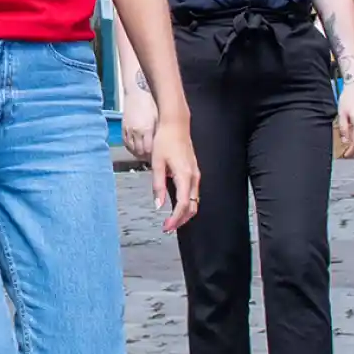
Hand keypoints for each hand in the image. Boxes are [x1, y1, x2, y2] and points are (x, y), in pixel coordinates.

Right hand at [121, 89, 157, 161]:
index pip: (148, 150)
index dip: (153, 156)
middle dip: (146, 157)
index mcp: (146, 129)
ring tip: (145, 154)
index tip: (157, 158)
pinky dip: (131, 148)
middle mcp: (136, 131)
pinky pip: (126, 143)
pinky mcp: (123, 128)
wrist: (136, 93)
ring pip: (132, 149)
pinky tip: (136, 148)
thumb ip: (158, 133)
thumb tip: (162, 145)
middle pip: (139, 152)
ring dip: (138, 154)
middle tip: (152, 158)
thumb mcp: (158, 118)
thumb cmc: (150, 104)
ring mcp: (128, 130)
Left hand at [148, 112, 201, 231]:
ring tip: (171, 221)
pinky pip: (193, 194)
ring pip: (194, 202)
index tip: (165, 227)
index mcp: (185, 176)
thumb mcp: (156, 163)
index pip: (183, 205)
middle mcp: (194, 177)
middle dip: (181, 220)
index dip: (175, 219)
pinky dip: (186, 204)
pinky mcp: (194, 172)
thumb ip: (158, 186)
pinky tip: (177, 207)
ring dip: (184, 213)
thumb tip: (158, 205)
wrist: (176, 124)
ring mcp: (196, 175)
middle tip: (167, 228)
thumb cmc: (165, 141)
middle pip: (192, 207)